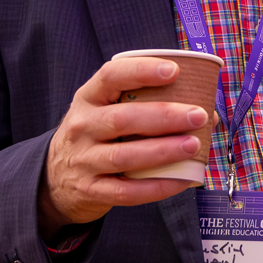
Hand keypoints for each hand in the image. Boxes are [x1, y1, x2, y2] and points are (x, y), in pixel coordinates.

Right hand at [39, 55, 214, 229]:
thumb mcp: (105, 111)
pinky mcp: (91, 190)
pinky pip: (127, 191)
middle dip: (164, 116)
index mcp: (88, 98)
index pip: (110, 76)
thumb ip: (145, 105)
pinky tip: (182, 180)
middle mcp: (82, 127)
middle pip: (123, 119)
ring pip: (125, 155)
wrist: (55, 178)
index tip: (173, 70)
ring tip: (193, 145)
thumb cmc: (96, 136)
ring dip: (163, 151)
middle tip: (198, 115)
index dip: (141, 71)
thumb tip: (208, 111)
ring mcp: (84, 160)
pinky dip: (157, 187)